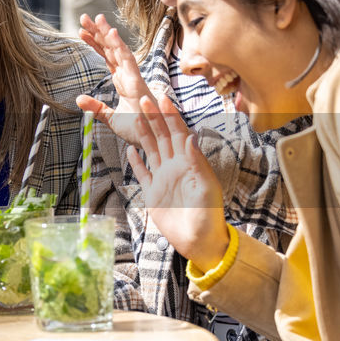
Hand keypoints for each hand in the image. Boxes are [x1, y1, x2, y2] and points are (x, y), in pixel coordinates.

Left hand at [78, 14, 153, 142]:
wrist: (153, 140)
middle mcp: (127, 75)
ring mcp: (132, 77)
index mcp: (122, 81)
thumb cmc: (139, 129)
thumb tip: (78, 99)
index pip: (106, 57)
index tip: (81, 31)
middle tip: (84, 17)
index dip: (94, 43)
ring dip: (107, 33)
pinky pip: (128, 61)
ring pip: (118, 50)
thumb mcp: (111, 119)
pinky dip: (119, 46)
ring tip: (95, 18)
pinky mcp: (137, 82)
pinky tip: (111, 33)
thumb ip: (96, 108)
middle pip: (110, 49)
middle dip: (97, 32)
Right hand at [126, 95, 227, 267]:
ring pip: (151, 151)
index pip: (179, 133)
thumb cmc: (209, 216)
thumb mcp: (206, 187)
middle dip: (153, 118)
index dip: (171, 116)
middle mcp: (175, 167)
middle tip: (143, 99)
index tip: (163, 99)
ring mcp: (163, 179)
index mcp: (190, 163)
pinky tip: (130, 150)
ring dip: (143, 134)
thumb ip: (196, 162)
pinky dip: (135, 162)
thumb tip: (190, 136)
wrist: (199, 242)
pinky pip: (142, 173)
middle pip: (162, 137)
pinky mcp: (153, 194)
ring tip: (134, 118)